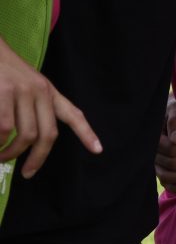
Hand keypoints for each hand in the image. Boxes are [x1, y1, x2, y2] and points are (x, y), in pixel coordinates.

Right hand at [0, 40, 99, 177]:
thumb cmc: (3, 71)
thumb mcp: (26, 84)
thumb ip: (34, 107)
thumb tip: (29, 140)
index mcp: (48, 91)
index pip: (72, 114)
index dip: (86, 133)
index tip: (98, 150)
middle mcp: (40, 91)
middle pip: (47, 135)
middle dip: (37, 158)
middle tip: (26, 172)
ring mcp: (22, 91)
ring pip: (24, 136)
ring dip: (10, 153)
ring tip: (0, 157)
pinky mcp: (4, 92)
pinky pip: (4, 128)